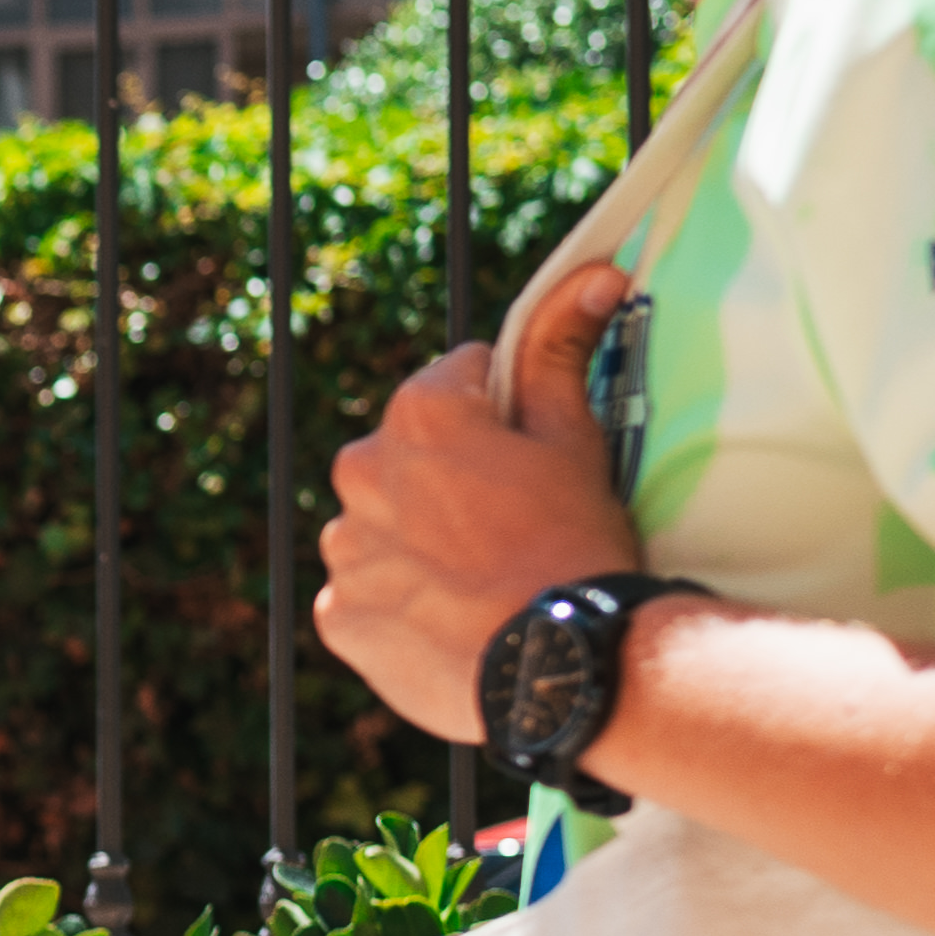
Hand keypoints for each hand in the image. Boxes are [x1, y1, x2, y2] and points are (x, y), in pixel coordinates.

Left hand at [314, 260, 643, 740]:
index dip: (501, 417)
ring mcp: (345, 548)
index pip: (456, 383)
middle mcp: (361, 471)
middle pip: (408, 457)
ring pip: (382, 526)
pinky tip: (455, 618)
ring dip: (418, 541)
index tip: (530, 459)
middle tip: (511, 526)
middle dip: (449, 478)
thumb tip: (595, 271)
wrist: (560, 665)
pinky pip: (367, 594)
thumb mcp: (577, 436)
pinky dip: (400, 601)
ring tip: (484, 578)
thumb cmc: (574, 542)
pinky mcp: (339, 615)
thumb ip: (563, 348)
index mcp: (419, 412)